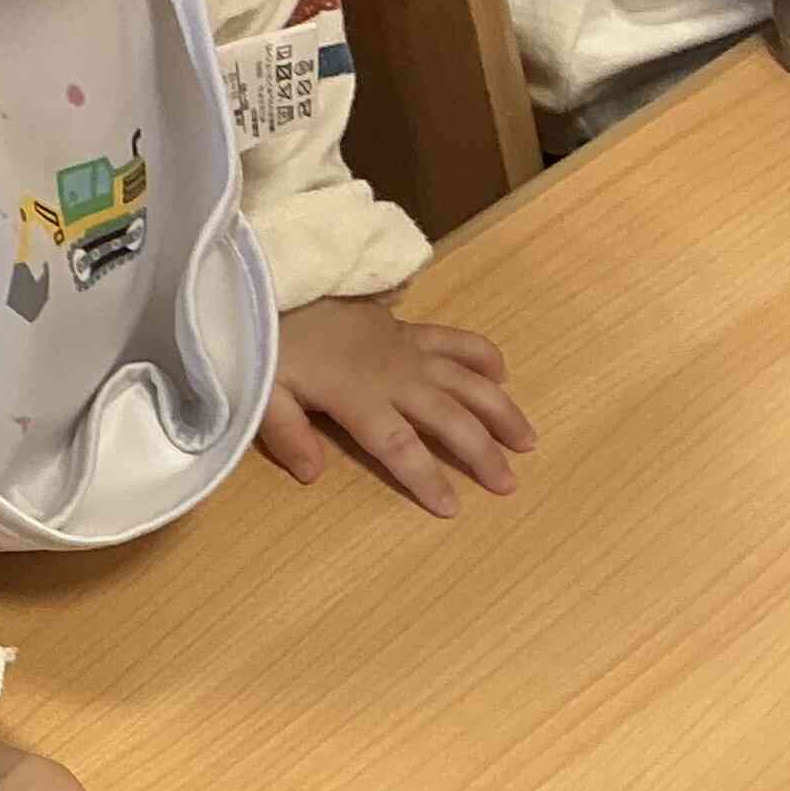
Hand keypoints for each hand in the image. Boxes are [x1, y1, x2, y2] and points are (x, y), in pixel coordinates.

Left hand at [260, 300, 533, 519]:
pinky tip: (503, 374)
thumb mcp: (262, 391)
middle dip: (480, 451)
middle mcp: (394, 374)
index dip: (425, 476)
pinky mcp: (407, 328)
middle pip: (448, 416)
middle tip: (508, 484)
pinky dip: (482, 354)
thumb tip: (312, 475)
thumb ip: (286, 433)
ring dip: (499, 409)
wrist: (275, 283)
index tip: (451, 507)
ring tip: (527, 440)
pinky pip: (454, 339)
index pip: (398, 445)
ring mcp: (406, 348)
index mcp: (357, 396)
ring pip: (466, 378)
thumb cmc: (266, 342)